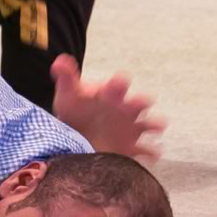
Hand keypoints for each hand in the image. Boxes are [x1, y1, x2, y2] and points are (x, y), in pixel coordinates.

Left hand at [49, 55, 163, 163]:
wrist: (78, 133)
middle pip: (139, 103)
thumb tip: (59, 61)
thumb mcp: (69, 94)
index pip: (119, 84)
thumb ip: (66, 78)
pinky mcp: (132, 148)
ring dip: (155, 125)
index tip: (118, 83)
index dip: (120, 84)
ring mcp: (132, 128)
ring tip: (156, 127)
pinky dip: (151, 152)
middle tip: (140, 103)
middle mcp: (126, 109)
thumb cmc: (75, 109)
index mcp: (113, 94)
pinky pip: (146, 150)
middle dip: (140, 103)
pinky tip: (151, 155)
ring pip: (150, 124)